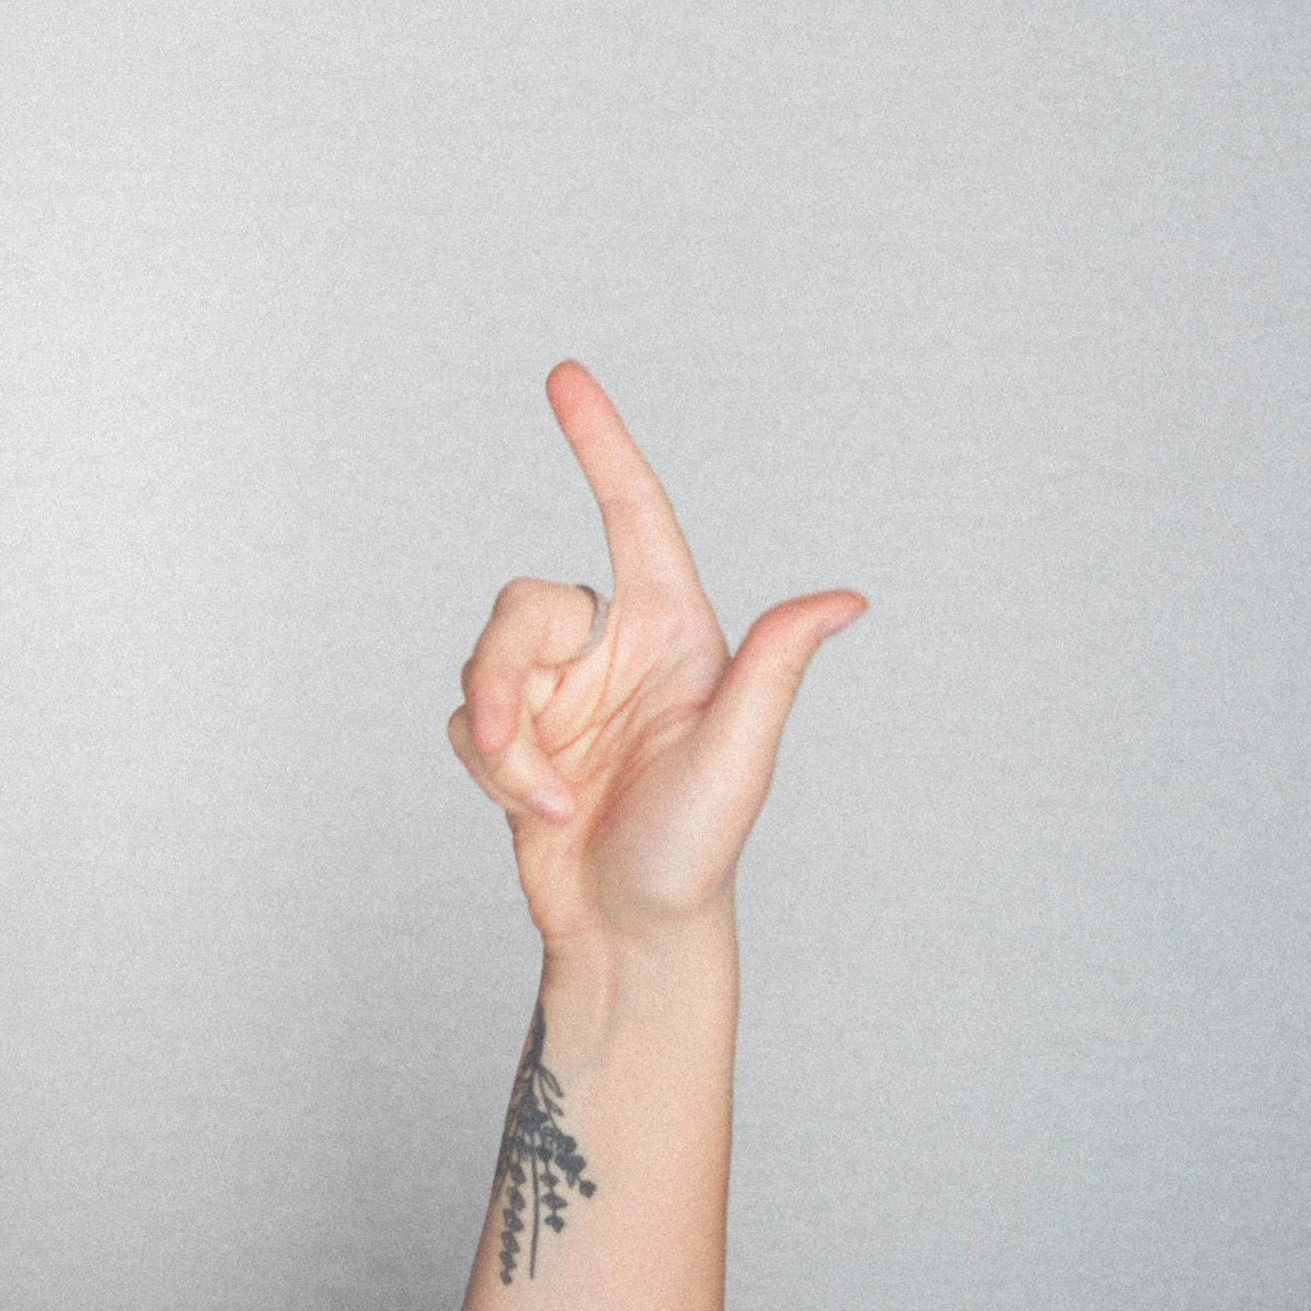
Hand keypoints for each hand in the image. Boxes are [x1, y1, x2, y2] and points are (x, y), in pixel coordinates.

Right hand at [446, 361, 866, 954]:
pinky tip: (535, 810)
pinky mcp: (517, 736)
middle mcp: (614, 646)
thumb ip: (774, 667)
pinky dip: (490, 767)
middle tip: (525, 751)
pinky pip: (463, 718)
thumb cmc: (698, 851)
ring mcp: (561, 691)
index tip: (565, 375)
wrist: (630, 935)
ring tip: (550, 802)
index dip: (600, 440)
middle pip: (523, 601)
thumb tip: (847, 599)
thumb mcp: (739, 757)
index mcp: (673, 629)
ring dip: (502, 739)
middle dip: (504, 674)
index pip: (632, 511)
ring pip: (484, 660)